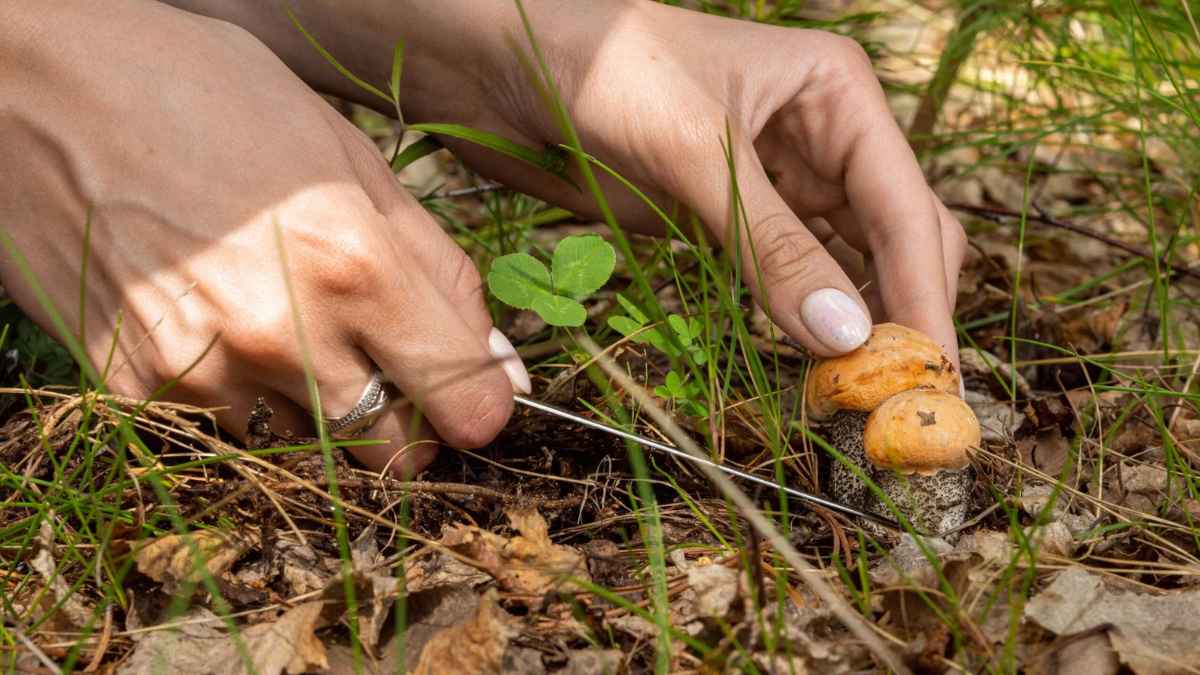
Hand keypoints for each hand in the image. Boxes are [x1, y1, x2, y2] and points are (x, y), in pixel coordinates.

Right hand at [0, 2, 528, 475]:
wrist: (34, 85)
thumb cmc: (203, 95)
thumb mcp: (349, 155)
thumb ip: (438, 268)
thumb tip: (500, 364)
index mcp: (356, 263)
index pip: (468, 406)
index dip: (479, 406)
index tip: (469, 394)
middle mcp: (285, 334)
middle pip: (394, 453)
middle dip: (404, 421)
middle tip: (380, 365)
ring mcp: (203, 371)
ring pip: (308, 447)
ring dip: (316, 407)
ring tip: (276, 318)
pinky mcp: (133, 390)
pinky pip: (224, 432)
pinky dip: (239, 397)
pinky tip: (214, 323)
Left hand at [430, 3, 965, 361]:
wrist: (502, 67)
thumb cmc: (598, 69)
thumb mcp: (696, 151)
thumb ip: (772, 244)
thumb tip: (847, 337)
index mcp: (836, 93)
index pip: (906, 206)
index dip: (923, 294)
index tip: (932, 373)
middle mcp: (821, 137)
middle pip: (896, 239)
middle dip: (903, 312)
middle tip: (901, 402)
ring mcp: (777, 183)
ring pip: (847, 266)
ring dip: (856, 327)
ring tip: (862, 400)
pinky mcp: (730, 220)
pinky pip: (788, 279)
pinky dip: (803, 322)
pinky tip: (810, 367)